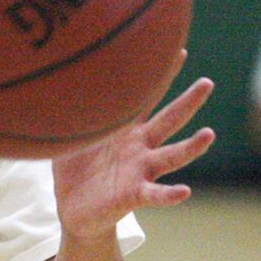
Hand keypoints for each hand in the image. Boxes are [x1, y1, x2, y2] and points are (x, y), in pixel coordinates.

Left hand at [51, 50, 215, 240]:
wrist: (73, 210)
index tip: (178, 50)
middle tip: (207, 83)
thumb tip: (51, 78)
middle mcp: (140, 148)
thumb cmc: (74, 170)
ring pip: (171, 156)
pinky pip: (154, 194)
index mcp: (125, 130)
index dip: (161, 76)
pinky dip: (169, 194)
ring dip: (190, 147)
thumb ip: (67, 111)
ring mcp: (140, 171)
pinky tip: (185, 190)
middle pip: (169, 120)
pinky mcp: (133, 196)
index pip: (146, 98)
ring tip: (209, 134)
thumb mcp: (69, 136)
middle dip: (188, 102)